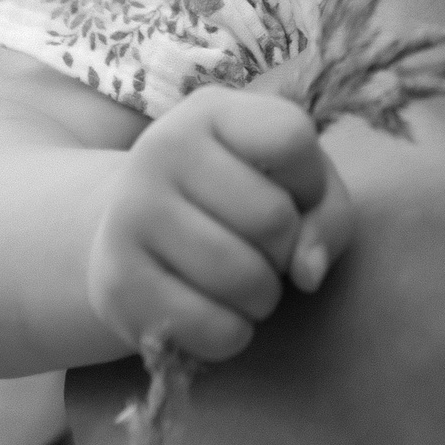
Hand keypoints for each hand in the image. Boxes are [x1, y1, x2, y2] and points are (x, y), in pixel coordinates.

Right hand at [87, 88, 352, 363]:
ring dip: (263, 297)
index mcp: (209, 111)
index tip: (290, 195)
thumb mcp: (292, 184)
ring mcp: (130, 214)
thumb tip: (308, 271)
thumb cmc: (234, 202)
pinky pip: (212, 328)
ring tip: (244, 284)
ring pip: (243, 279)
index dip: (311, 181)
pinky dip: (233, 334)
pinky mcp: (116, 283)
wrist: (131, 234)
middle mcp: (160, 149)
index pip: (291, 137)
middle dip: (286, 250)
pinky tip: (216, 313)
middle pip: (273, 218)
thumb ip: (327, 214)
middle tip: (263, 251)